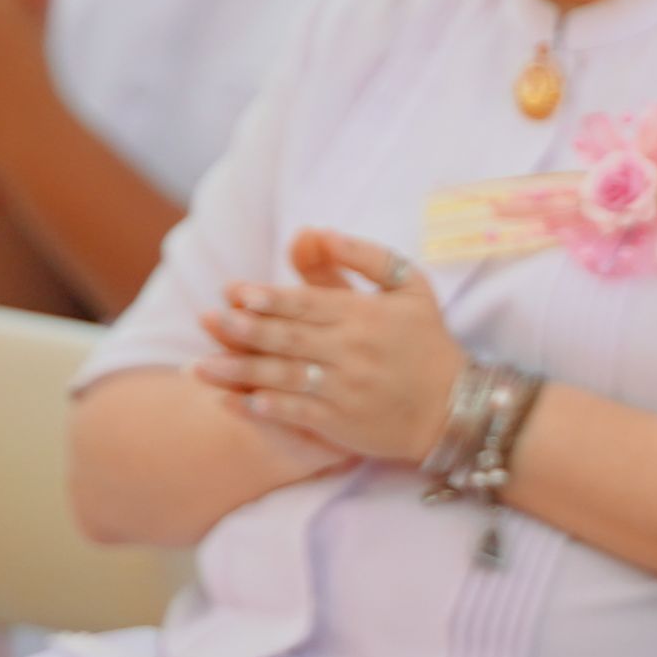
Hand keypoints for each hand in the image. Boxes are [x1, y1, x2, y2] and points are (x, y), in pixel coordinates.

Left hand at [194, 228, 469, 464]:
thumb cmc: (427, 342)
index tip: (233, 292)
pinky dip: (266, 408)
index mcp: (364, 315)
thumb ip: (363, 257)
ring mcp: (346, 390)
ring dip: (238, 372)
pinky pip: (297, 414)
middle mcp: (352, 351)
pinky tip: (236, 402)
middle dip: (244, 329)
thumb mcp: (410, 287)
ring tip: (199, 367)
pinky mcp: (343, 424)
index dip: (267, 298)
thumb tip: (317, 232)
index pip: (307, 303)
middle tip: (206, 320)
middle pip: (288, 338)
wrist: (457, 409)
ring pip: (283, 376)